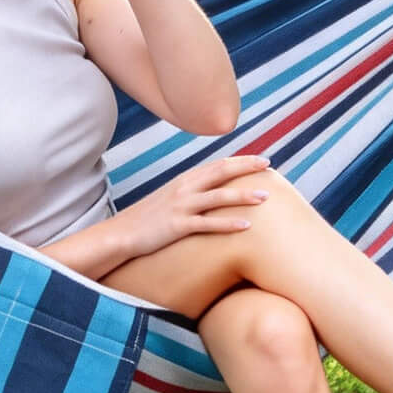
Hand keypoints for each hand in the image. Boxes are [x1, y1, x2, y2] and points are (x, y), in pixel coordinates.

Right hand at [113, 155, 272, 262]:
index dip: (241, 161)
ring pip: (218, 196)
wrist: (123, 233)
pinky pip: (208, 224)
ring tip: (266, 197)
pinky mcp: (178, 226)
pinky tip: (247, 226)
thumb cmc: (149, 219)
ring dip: (243, 195)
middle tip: (270, 166)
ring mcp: (181, 206)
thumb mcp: (171, 198)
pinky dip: (228, 224)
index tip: (262, 160)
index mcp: (184, 180)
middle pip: (221, 172)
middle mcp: (184, 188)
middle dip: (247, 167)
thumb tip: (213, 192)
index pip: (217, 164)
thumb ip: (191, 192)